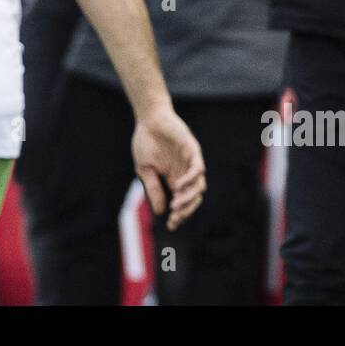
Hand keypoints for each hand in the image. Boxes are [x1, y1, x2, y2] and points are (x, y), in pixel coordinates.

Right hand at [131, 105, 206, 230]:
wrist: (148, 119)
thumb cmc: (146, 142)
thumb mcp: (145, 170)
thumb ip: (154, 189)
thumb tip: (160, 212)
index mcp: (174, 179)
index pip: (182, 202)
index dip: (179, 215)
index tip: (171, 226)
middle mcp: (185, 173)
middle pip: (194, 198)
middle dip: (186, 210)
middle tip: (175, 217)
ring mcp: (190, 162)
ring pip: (199, 186)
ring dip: (188, 198)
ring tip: (176, 204)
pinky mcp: (193, 150)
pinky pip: (198, 169)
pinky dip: (190, 179)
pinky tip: (179, 185)